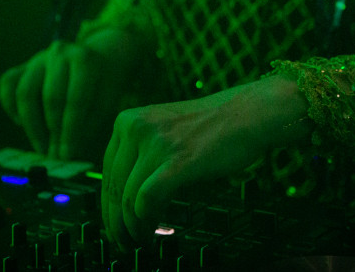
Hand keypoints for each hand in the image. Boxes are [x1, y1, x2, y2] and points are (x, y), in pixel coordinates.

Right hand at [0, 28, 146, 160]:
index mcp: (85, 59)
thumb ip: (88, 124)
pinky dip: (11, 106)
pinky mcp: (24, 64)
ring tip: (43, 147)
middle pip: (50, 98)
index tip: (68, 154)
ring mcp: (39, 57)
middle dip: (53, 132)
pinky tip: (22, 124)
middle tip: (55, 155)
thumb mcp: (107, 100)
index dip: (71, 131)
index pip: (76, 100)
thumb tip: (66, 153)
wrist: (100, 57)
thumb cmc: (104, 83)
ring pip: (24, 93)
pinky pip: (8, 85)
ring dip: (32, 126)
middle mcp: (59, 52)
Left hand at [101, 74, 310, 249]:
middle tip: (123, 242)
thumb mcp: (163, 129)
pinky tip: (154, 231)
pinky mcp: (177, 161)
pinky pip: (146, 200)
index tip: (113, 224)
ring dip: (131, 228)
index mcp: (127, 121)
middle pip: (114, 188)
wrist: (248, 113)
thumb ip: (141, 152)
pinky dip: (146, 222)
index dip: (108, 205)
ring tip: (141, 242)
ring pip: (127, 199)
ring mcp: (156, 144)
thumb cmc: (211, 125)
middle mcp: (136, 129)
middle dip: (116, 223)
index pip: (107, 173)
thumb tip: (125, 198)